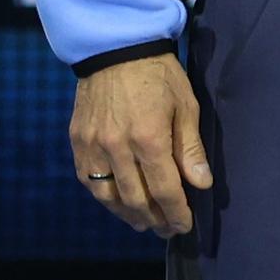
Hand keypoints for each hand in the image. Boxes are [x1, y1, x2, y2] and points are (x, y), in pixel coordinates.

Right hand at [71, 52, 211, 236]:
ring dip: (127, 214)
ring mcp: (93, 145)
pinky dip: (104, 197)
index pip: (165, 190)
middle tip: (167, 230)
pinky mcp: (77, 140)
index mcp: (149, 139)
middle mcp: (116, 147)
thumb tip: (201, 184)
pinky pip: (88, 180)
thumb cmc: (159, 76)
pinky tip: (117, 203)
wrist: (115, 50)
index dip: (176, 213)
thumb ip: (190, 149)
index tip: (184, 225)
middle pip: (136, 199)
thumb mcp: (186, 107)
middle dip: (155, 220)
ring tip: (144, 223)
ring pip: (108, 195)